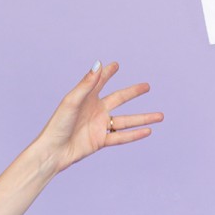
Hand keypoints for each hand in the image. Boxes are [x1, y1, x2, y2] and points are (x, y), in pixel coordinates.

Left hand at [36, 60, 163, 173]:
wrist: (53, 151)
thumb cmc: (58, 124)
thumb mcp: (72, 101)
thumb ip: (87, 83)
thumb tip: (99, 63)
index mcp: (86, 98)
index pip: (100, 81)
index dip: (107, 73)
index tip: (116, 65)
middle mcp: (95, 110)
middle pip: (119, 99)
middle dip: (133, 92)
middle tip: (147, 86)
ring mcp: (100, 126)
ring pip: (126, 120)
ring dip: (143, 118)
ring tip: (160, 116)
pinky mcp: (101, 141)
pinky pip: (121, 137)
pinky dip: (135, 135)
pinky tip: (148, 131)